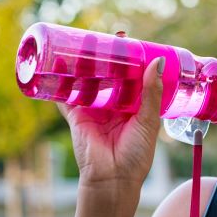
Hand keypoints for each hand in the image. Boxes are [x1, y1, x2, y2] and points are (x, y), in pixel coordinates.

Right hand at [58, 50, 164, 188]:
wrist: (113, 180)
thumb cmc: (136, 155)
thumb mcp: (148, 120)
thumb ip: (151, 92)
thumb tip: (157, 62)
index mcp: (134, 106)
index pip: (132, 77)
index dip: (132, 61)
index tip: (132, 42)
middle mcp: (114, 106)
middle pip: (110, 75)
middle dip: (109, 57)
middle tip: (110, 37)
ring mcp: (94, 109)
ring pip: (89, 81)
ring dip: (87, 64)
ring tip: (87, 42)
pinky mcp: (76, 116)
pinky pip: (67, 96)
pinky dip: (62, 81)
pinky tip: (60, 62)